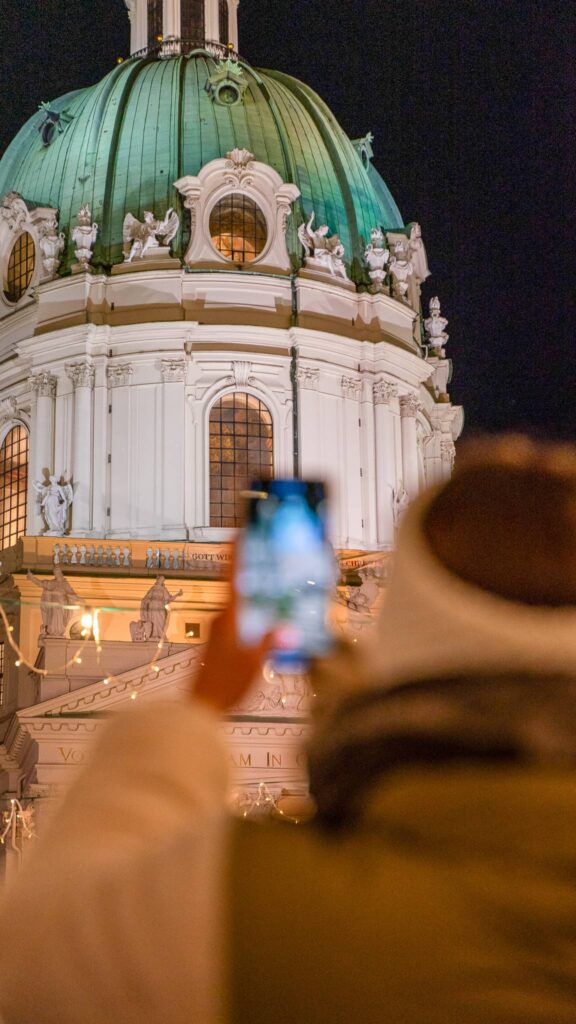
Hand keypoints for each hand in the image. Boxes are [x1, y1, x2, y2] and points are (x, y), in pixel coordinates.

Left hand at [193, 546, 272, 711]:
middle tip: (270, 563)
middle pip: (239, 590)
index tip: (237, 531)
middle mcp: (219, 619)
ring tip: (276, 599)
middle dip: (254, 576)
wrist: (199, 708)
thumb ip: (271, 642)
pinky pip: (238, 624)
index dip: (235, 552)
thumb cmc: (223, 685)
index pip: (232, 575)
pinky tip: (264, 630)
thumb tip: (288, 628)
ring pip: (240, 608)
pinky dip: (252, 620)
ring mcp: (216, 631)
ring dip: (255, 602)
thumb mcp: (256, 663)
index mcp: (228, 617)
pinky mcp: (217, 643)